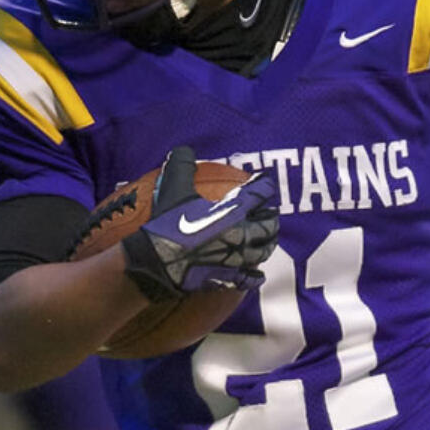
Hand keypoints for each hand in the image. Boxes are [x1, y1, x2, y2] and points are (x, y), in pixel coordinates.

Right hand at [121, 146, 280, 301]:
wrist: (158, 263)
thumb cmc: (167, 225)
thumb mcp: (172, 188)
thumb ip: (181, 166)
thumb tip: (183, 150)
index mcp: (234, 210)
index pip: (260, 193)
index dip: (265, 186)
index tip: (265, 184)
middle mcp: (242, 234)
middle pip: (269, 225)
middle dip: (271, 218)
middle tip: (270, 214)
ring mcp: (238, 258)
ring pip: (263, 251)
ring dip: (267, 244)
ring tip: (266, 240)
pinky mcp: (229, 278)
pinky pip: (250, 278)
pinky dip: (255, 275)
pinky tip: (257, 274)